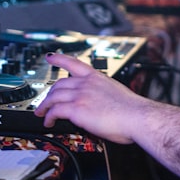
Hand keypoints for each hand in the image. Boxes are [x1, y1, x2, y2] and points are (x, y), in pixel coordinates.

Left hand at [34, 53, 148, 143]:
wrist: (137, 117)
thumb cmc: (133, 110)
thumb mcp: (115, 93)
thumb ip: (102, 94)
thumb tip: (99, 103)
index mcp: (97, 77)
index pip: (73, 63)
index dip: (59, 59)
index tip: (50, 56)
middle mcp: (87, 84)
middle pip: (59, 84)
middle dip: (49, 94)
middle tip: (45, 102)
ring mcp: (81, 95)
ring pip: (53, 97)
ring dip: (44, 106)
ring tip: (41, 114)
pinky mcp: (77, 109)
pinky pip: (55, 111)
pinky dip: (48, 117)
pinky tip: (49, 122)